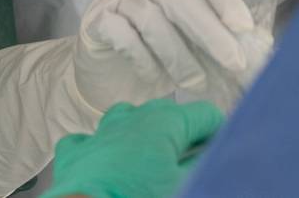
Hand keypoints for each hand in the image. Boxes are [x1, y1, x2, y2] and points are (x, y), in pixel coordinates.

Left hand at [43, 99, 222, 197]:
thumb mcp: (185, 185)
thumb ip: (202, 165)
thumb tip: (212, 156)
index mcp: (166, 122)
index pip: (205, 114)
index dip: (219, 131)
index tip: (223, 148)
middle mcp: (133, 118)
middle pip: (168, 113)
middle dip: (183, 132)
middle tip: (194, 159)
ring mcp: (101, 132)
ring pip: (127, 117)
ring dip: (142, 133)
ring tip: (151, 157)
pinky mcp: (75, 152)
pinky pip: (90, 138)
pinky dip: (102, 146)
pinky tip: (107, 161)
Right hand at [72, 0, 254, 113]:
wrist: (111, 74)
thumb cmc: (165, 52)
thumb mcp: (198, 42)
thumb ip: (226, 37)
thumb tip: (263, 51)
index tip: (243, 26)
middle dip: (211, 32)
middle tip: (234, 63)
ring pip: (152, 18)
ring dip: (180, 55)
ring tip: (198, 82)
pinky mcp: (97, 21)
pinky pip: (123, 35)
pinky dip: (144, 59)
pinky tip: (156, 78)